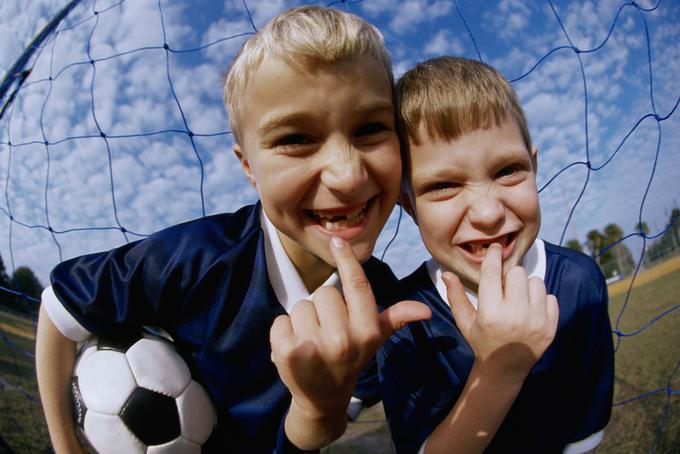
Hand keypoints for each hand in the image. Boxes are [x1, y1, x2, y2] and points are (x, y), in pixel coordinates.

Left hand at [270, 236, 430, 447]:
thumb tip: (426, 311)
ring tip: (311, 341)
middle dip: (323, 308)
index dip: (347, 260)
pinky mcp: (288, 351)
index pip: (358, 285)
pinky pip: (281, 319)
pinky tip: (294, 348)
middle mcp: (343, 339)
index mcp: (367, 331)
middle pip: (324, 293)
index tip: (337, 241)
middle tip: (327, 331)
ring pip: (301, 305)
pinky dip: (283, 331)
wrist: (323, 398)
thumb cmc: (351, 359)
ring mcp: (314, 346)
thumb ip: (396, 318)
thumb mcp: (375, 339)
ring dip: (302, 320)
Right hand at [443, 243, 558, 379]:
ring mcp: (536, 321)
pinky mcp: (551, 327)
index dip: (494, 256)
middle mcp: (515, 315)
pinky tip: (530, 311)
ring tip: (518, 300)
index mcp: (491, 312)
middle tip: (505, 288)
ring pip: (536, 282)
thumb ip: (455, 296)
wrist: (505, 370)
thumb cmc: (481, 342)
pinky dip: (541, 301)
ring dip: (526, 287)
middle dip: (510, 276)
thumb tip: (447, 273)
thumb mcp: (464, 321)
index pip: (493, 272)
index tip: (495, 248)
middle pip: (517, 273)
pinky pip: (550, 297)